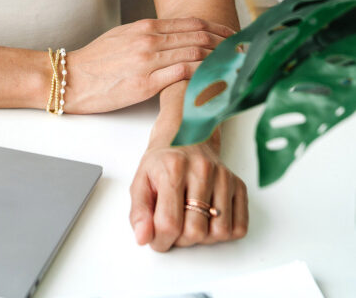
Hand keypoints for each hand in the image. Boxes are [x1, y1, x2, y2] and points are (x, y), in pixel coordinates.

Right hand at [65, 17, 234, 113]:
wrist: (71, 78)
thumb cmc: (95, 61)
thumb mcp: (122, 38)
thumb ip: (148, 36)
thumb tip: (170, 39)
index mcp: (145, 27)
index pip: (191, 24)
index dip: (216, 28)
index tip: (233, 35)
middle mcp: (150, 40)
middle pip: (198, 36)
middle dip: (225, 42)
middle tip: (244, 48)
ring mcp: (148, 61)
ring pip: (194, 53)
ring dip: (219, 58)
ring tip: (237, 63)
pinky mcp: (145, 84)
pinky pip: (181, 75)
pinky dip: (202, 75)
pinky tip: (215, 79)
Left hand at [129, 141, 248, 250]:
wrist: (186, 135)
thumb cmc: (162, 162)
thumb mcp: (141, 182)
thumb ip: (138, 213)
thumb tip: (142, 238)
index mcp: (173, 168)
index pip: (169, 223)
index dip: (160, 240)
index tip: (156, 238)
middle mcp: (202, 170)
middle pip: (195, 232)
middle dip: (180, 239)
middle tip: (174, 225)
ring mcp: (223, 177)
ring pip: (219, 233)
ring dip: (203, 237)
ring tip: (191, 220)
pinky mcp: (238, 185)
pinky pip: (239, 228)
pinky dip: (223, 232)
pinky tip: (209, 218)